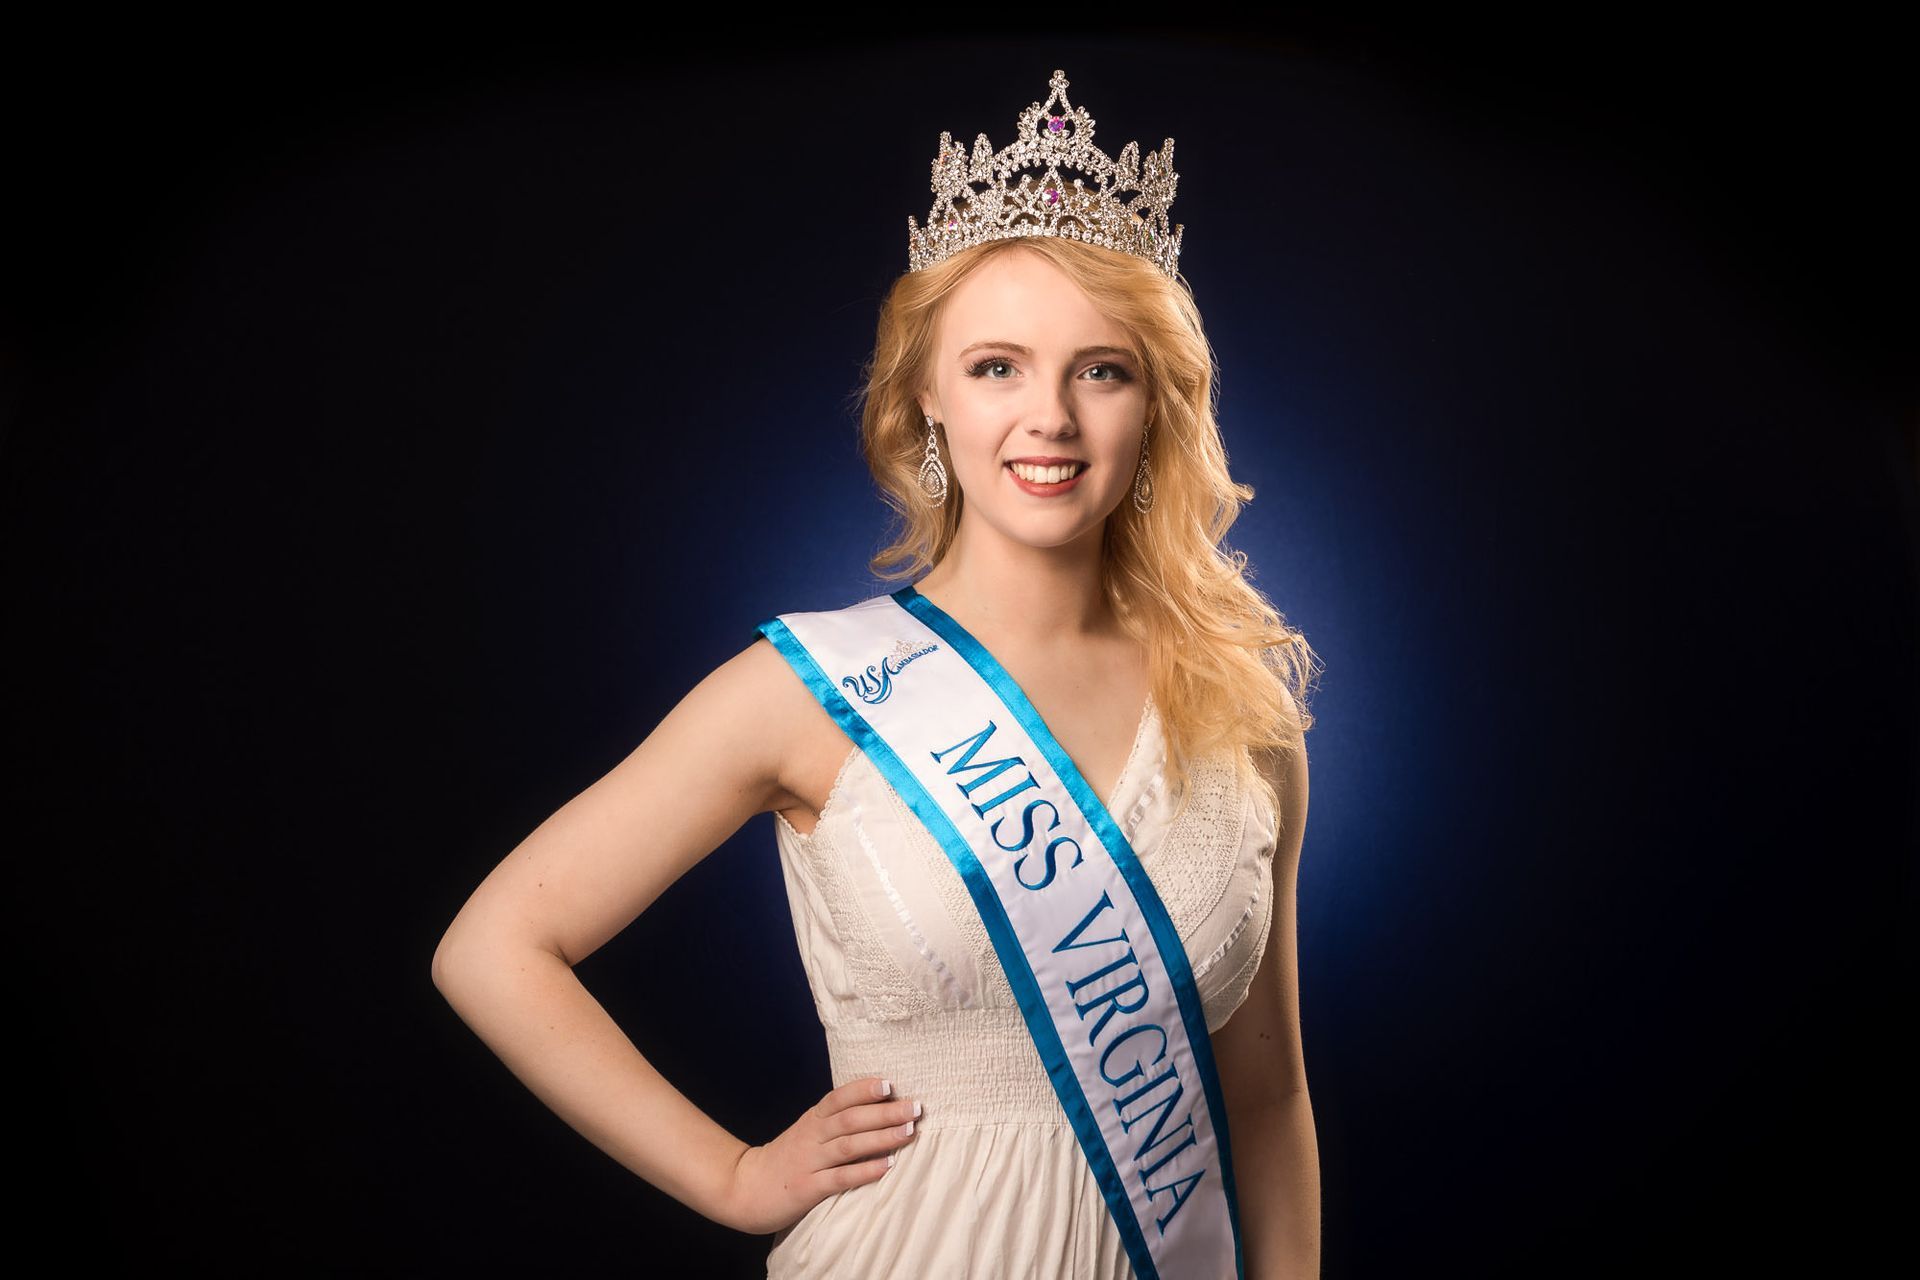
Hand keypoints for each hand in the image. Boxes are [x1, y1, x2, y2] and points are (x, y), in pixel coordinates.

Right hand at [722, 1075, 921, 1234]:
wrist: (745, 1188)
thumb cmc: (788, 1158)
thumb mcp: (808, 1132)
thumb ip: (835, 1121)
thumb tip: (880, 1108)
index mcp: (813, 1119)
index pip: (839, 1098)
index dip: (863, 1089)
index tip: (889, 1084)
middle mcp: (812, 1136)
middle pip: (850, 1119)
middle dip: (885, 1112)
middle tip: (915, 1107)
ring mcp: (809, 1162)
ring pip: (848, 1146)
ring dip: (880, 1137)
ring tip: (908, 1132)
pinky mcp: (808, 1188)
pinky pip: (840, 1178)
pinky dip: (864, 1172)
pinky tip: (886, 1167)